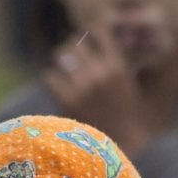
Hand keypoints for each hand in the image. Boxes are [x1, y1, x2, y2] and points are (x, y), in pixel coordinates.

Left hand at [42, 23, 151, 154]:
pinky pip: (50, 77)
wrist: (119, 145)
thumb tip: (103, 42)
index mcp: (118, 66)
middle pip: (76, 43)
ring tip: (64, 67)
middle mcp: (100, 73)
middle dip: (73, 48)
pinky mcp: (67, 100)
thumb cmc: (124, 115)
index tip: (88, 38)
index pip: (100, 33)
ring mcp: (82, 86)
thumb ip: (115, 63)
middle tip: (72, 55)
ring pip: (61, 57)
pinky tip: (57, 85)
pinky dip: (52, 79)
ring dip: (61, 61)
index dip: (92, 33)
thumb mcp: (128, 84)